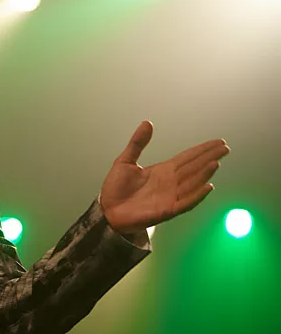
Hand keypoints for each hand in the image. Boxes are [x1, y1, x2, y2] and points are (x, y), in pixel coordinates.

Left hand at [100, 121, 229, 234]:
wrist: (107, 210)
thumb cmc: (116, 188)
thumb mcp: (125, 161)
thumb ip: (137, 143)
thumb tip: (147, 122)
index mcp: (163, 170)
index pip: (187, 158)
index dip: (202, 150)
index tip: (218, 142)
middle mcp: (170, 182)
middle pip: (194, 168)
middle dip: (209, 158)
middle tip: (225, 148)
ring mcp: (170, 196)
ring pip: (192, 183)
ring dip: (204, 174)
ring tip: (215, 162)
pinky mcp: (166, 210)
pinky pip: (185, 202)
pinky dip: (197, 195)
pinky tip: (207, 186)